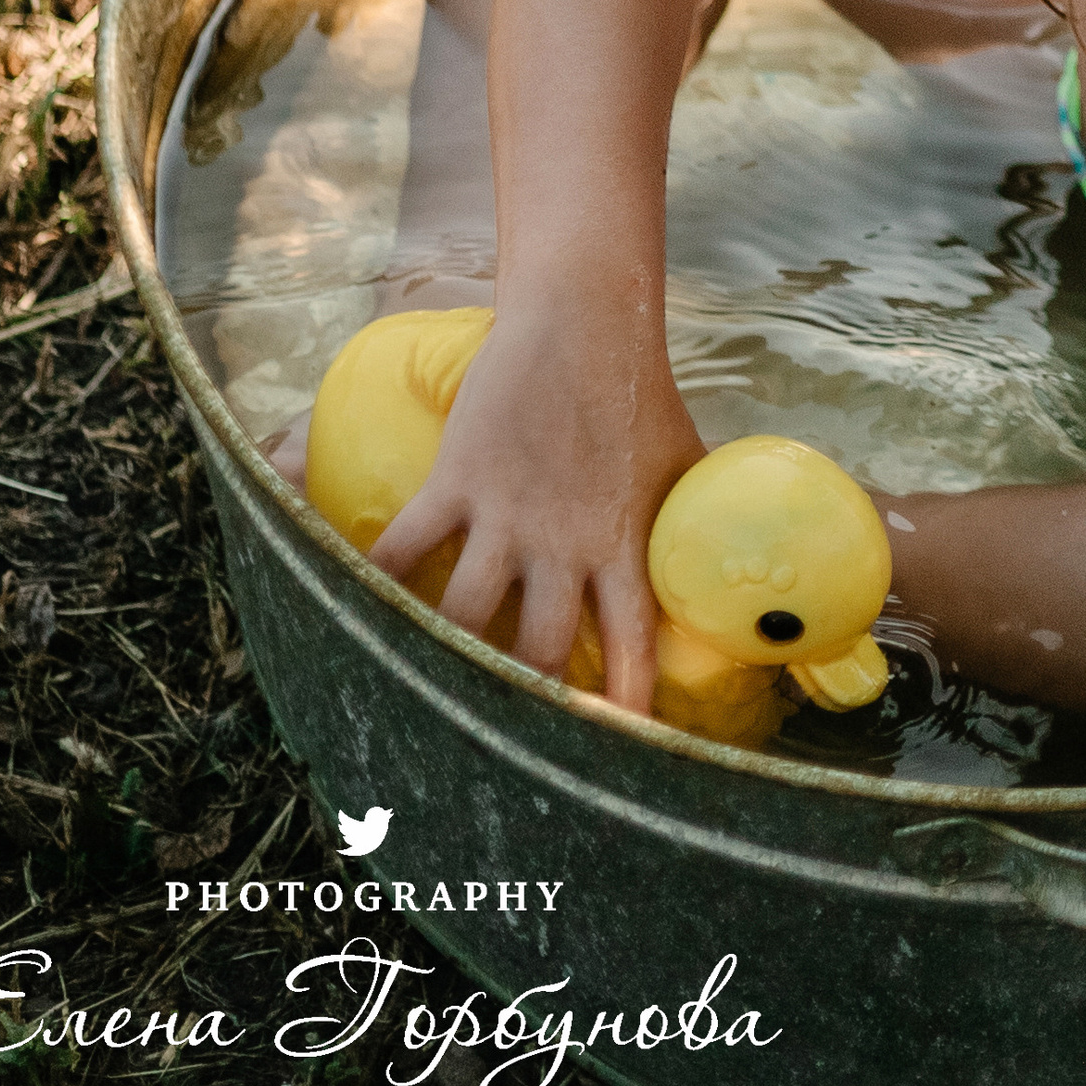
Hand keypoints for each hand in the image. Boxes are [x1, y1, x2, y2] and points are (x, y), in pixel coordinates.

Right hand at [370, 284, 702, 709]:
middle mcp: (564, 546)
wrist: (586, 323)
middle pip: (533, 655)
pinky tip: (350, 617)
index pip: (629, 651)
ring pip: (462, 616)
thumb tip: (734, 572)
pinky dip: (374, 584)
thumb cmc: (640, 396)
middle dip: (516, 707)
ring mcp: (507, 516)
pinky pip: (404, 547)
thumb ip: (692, 531)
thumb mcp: (687, 470)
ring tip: (415, 702)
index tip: (610, 762)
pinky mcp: (458, 481)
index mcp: (624, 549)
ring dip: (441, 661)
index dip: (617, 711)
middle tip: (491, 750)